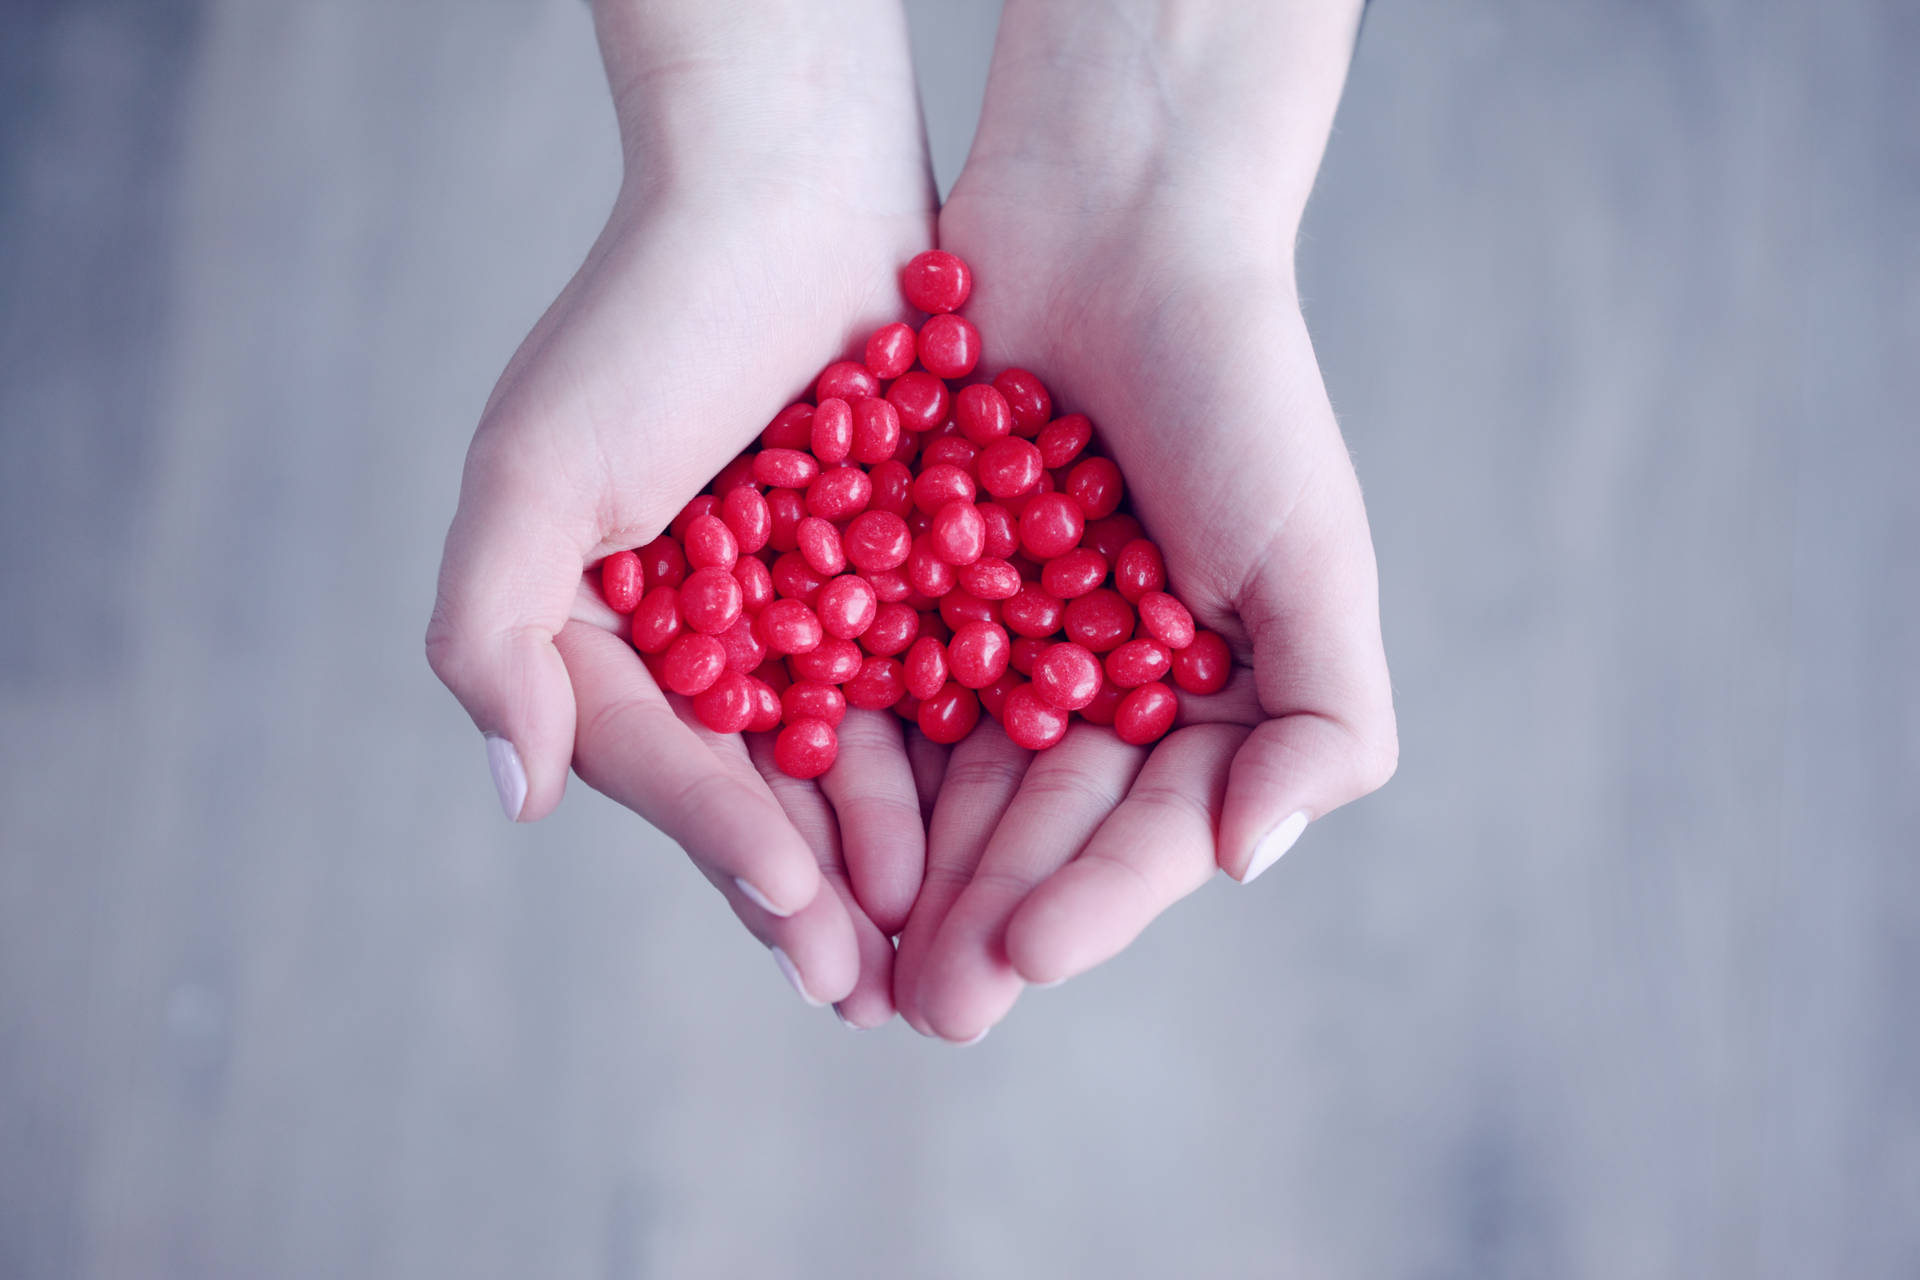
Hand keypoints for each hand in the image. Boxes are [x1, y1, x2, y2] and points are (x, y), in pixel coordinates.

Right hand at [427, 2, 934, 1025]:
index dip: (728, 849)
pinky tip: (997, 827)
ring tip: (936, 945)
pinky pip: (927, 683)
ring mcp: (806, 611)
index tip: (802, 921)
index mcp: (606, 631)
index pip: (668, 766)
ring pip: (852, 759)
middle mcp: (706, 638)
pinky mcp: (899, 575)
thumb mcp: (536, 467)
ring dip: (893, 856)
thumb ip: (496, 632)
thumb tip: (521, 797)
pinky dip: (956, 756)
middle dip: (813, 892)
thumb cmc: (647, 317)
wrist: (789, 185)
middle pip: (759, 789)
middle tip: (872, 991)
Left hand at [892, 0, 1394, 1040]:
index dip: (1086, 906)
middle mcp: (1092, 684)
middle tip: (917, 1005)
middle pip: (1031, 827)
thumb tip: (1251, 861)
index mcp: (1195, 700)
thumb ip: (1322, 720)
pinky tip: (799, 816)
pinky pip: (868, 683)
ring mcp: (996, 635)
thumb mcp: (1313, 555)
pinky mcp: (904, 577)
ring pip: (941, 779)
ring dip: (900, 866)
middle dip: (978, 915)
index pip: (1142, 834)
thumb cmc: (1236, 386)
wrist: (1116, 215)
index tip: (1019, 966)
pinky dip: (839, 751)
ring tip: (847, 949)